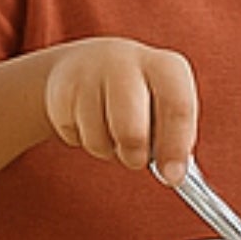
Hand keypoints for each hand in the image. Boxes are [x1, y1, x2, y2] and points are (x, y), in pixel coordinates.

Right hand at [42, 36, 197, 173]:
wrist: (86, 64)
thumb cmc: (138, 94)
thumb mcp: (163, 103)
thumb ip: (174, 135)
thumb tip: (173, 173)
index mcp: (165, 66)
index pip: (178, 107)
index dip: (176, 147)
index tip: (173, 176)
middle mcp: (127, 63)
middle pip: (132, 130)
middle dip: (135, 156)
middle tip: (136, 159)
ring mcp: (90, 74)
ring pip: (100, 140)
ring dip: (108, 149)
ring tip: (112, 130)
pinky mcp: (61, 90)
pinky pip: (75, 138)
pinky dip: (84, 140)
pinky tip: (89, 121)